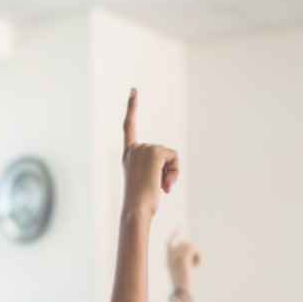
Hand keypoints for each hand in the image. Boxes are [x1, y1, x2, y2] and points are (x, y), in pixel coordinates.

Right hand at [122, 88, 178, 220]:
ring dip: (170, 173)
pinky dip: (174, 172)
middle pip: (162, 151)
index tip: (133, 90)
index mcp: (128, 155)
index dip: (132, 108)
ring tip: (160, 188)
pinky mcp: (155, 152)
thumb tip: (165, 183)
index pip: (129, 128)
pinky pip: (174, 158)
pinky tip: (165, 185)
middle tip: (159, 188)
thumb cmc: (140, 205)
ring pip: (169, 156)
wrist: (136, 210)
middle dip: (166, 169)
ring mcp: (144, 149)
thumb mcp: (146, 186)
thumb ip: (154, 173)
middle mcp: (134, 149)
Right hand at [166, 229, 200, 295]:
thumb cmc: (183, 287)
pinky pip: (193, 248)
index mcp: (168, 261)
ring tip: (195, 265)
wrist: (183, 293)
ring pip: (189, 245)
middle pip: (183, 243)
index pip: (168, 243)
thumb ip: (183, 262)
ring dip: (195, 253)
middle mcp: (170, 257)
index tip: (179, 228)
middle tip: (194, 263)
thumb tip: (190, 251)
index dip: (174, 235)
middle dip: (191, 250)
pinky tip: (197, 265)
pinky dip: (198, 256)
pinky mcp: (183, 258)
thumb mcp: (182, 272)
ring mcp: (176, 257)